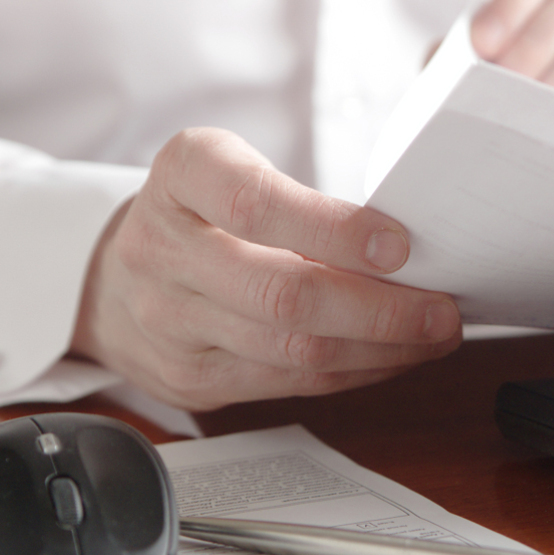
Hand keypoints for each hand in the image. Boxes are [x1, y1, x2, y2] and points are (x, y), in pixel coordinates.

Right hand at [71, 128, 461, 410]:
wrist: (112, 279)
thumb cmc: (194, 213)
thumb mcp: (229, 170)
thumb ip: (297, 199)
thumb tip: (405, 248)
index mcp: (180, 176)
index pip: (254, 205)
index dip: (331, 229)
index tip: (400, 244)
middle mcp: (163, 250)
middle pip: (281, 295)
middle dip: (379, 310)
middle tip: (442, 308)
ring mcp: (170, 324)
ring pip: (292, 351)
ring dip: (380, 349)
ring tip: (432, 334)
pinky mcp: (190, 379)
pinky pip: (288, 384)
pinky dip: (353, 373)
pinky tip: (390, 356)